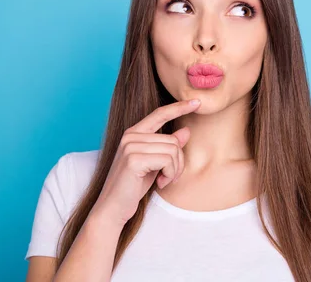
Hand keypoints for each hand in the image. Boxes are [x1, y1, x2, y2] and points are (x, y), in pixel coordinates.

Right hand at [91, 99, 200, 225]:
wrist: (113, 208)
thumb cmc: (133, 186)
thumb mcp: (155, 164)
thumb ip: (168, 146)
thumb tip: (186, 130)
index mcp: (134, 133)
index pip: (160, 114)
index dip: (179, 107)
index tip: (196, 101)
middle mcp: (130, 136)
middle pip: (173, 140)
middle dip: (178, 162)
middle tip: (168, 176)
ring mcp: (130, 146)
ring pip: (173, 150)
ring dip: (174, 170)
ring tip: (163, 180)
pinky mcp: (134, 159)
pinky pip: (168, 160)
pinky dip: (170, 174)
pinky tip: (160, 183)